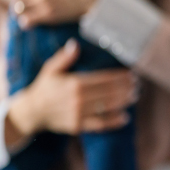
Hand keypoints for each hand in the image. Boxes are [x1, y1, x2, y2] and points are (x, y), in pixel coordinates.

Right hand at [6, 39, 136, 141]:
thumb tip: (75, 44)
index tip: (131, 74)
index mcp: (74, 83)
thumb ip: (64, 57)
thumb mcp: (51, 69)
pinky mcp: (78, 126)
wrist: (32, 112)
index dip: (120, 77)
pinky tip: (125, 117)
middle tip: (138, 85)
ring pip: (107, 107)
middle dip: (126, 88)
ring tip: (135, 96)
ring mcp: (79, 113)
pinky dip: (114, 122)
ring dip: (123, 101)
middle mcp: (78, 99)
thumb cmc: (44, 88)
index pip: (103, 79)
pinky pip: (99, 124)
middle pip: (109, 92)